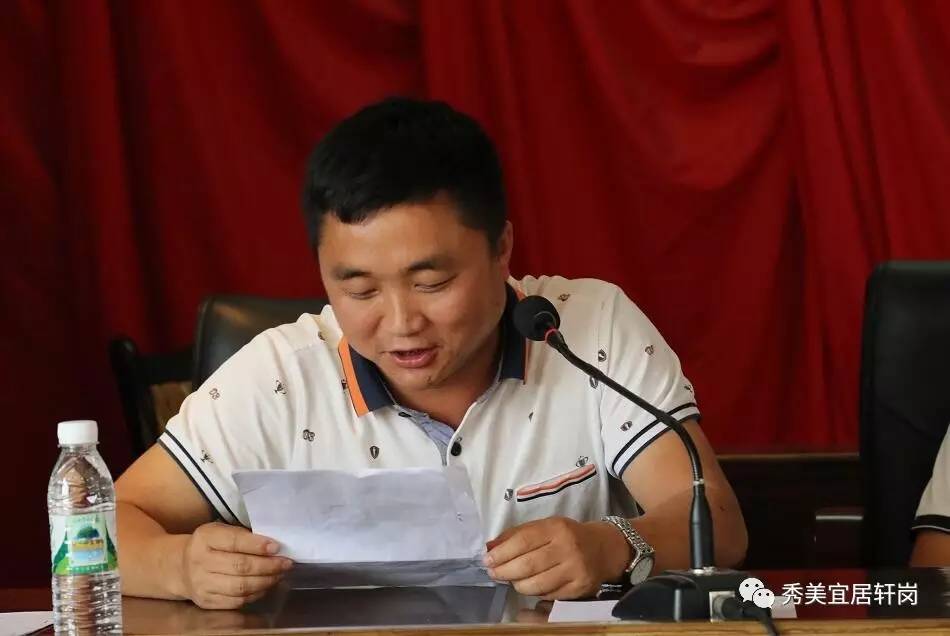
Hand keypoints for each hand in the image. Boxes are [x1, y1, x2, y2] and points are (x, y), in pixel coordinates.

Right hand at [178, 522, 293, 608]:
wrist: (181, 567)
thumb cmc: (209, 545)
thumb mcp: (220, 531)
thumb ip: (242, 535)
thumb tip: (274, 545)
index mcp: (205, 538)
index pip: (234, 542)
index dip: (257, 545)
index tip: (277, 547)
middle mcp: (200, 562)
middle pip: (240, 567)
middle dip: (268, 566)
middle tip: (286, 563)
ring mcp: (202, 585)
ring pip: (240, 587)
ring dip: (266, 581)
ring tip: (280, 574)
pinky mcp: (207, 602)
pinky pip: (237, 601)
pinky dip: (256, 594)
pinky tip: (266, 586)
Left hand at [483, 517, 629, 599]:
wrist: (603, 548)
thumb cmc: (567, 535)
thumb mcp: (545, 527)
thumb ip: (517, 535)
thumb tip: (490, 547)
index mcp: (556, 528)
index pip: (523, 541)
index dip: (502, 553)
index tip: (487, 560)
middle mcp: (567, 548)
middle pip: (528, 565)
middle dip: (505, 571)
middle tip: (494, 573)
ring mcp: (575, 570)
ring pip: (537, 584)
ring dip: (518, 585)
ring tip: (512, 580)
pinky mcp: (580, 588)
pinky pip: (549, 595)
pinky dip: (535, 593)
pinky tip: (531, 586)